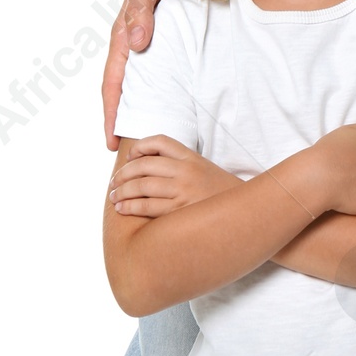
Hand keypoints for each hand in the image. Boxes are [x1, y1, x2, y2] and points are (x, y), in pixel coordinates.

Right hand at [101, 0, 189, 149]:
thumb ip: (141, 10)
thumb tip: (136, 45)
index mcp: (124, 32)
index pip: (115, 80)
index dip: (112, 110)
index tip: (112, 139)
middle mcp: (135, 40)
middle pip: (125, 88)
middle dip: (121, 118)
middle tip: (125, 151)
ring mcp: (151, 40)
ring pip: (143, 82)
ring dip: (140, 108)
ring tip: (145, 136)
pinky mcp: (170, 37)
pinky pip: (162, 70)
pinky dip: (161, 90)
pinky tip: (172, 105)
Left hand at [108, 134, 240, 216]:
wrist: (242, 214)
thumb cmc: (218, 194)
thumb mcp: (203, 169)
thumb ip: (180, 165)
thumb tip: (147, 165)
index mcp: (192, 157)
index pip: (160, 141)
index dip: (140, 147)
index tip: (129, 157)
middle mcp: (186, 171)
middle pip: (145, 164)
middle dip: (124, 173)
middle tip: (114, 182)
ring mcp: (183, 191)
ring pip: (142, 185)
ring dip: (122, 191)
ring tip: (114, 196)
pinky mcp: (179, 211)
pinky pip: (147, 206)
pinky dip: (130, 206)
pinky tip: (122, 208)